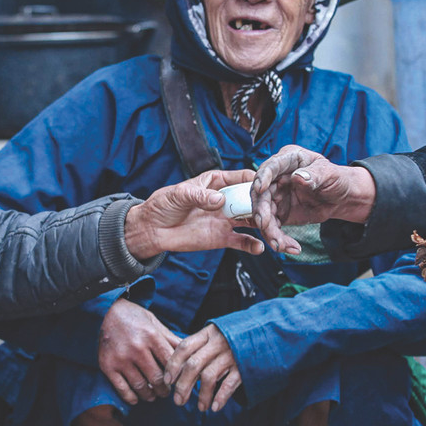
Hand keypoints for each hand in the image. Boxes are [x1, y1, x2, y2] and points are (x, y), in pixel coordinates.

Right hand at [98, 298, 179, 404]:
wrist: (106, 312)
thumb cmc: (135, 318)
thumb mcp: (155, 323)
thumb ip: (171, 340)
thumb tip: (190, 354)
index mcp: (152, 336)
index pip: (170, 363)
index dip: (177, 376)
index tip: (178, 382)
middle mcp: (137, 348)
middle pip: (157, 378)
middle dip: (164, 390)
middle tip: (166, 392)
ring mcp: (121, 358)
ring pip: (141, 386)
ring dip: (150, 395)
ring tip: (153, 395)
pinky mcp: (108, 366)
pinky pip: (122, 388)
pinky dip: (131, 397)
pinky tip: (137, 398)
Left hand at [124, 169, 264, 258]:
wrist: (152, 230)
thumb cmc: (163, 205)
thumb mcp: (179, 195)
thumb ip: (199, 196)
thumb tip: (219, 200)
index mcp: (217, 182)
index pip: (242, 178)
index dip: (256, 181)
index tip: (267, 185)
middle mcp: (225, 199)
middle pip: (251, 200)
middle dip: (264, 204)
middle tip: (273, 210)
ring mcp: (225, 219)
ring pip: (251, 220)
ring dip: (263, 224)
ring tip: (273, 229)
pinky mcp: (222, 237)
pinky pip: (241, 241)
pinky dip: (252, 244)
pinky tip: (260, 247)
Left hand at [166, 324, 241, 411]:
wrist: (267, 333)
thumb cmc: (235, 337)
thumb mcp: (216, 335)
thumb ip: (200, 346)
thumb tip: (176, 368)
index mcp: (208, 333)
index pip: (184, 348)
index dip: (173, 365)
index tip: (167, 381)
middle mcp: (218, 342)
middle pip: (193, 365)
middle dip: (183, 385)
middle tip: (178, 401)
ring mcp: (232, 354)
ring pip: (209, 376)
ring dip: (202, 395)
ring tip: (200, 408)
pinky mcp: (245, 366)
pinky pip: (229, 384)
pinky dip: (220, 397)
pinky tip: (215, 407)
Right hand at [250, 145, 375, 253]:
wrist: (342, 198)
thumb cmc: (336, 179)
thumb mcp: (329, 174)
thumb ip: (314, 175)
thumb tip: (298, 178)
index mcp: (288, 160)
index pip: (271, 166)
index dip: (262, 177)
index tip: (260, 188)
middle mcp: (277, 178)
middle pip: (261, 194)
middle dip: (261, 211)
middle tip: (264, 225)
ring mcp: (276, 196)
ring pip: (264, 214)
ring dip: (269, 231)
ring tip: (279, 244)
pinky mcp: (279, 214)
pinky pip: (273, 228)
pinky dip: (278, 239)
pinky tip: (290, 248)